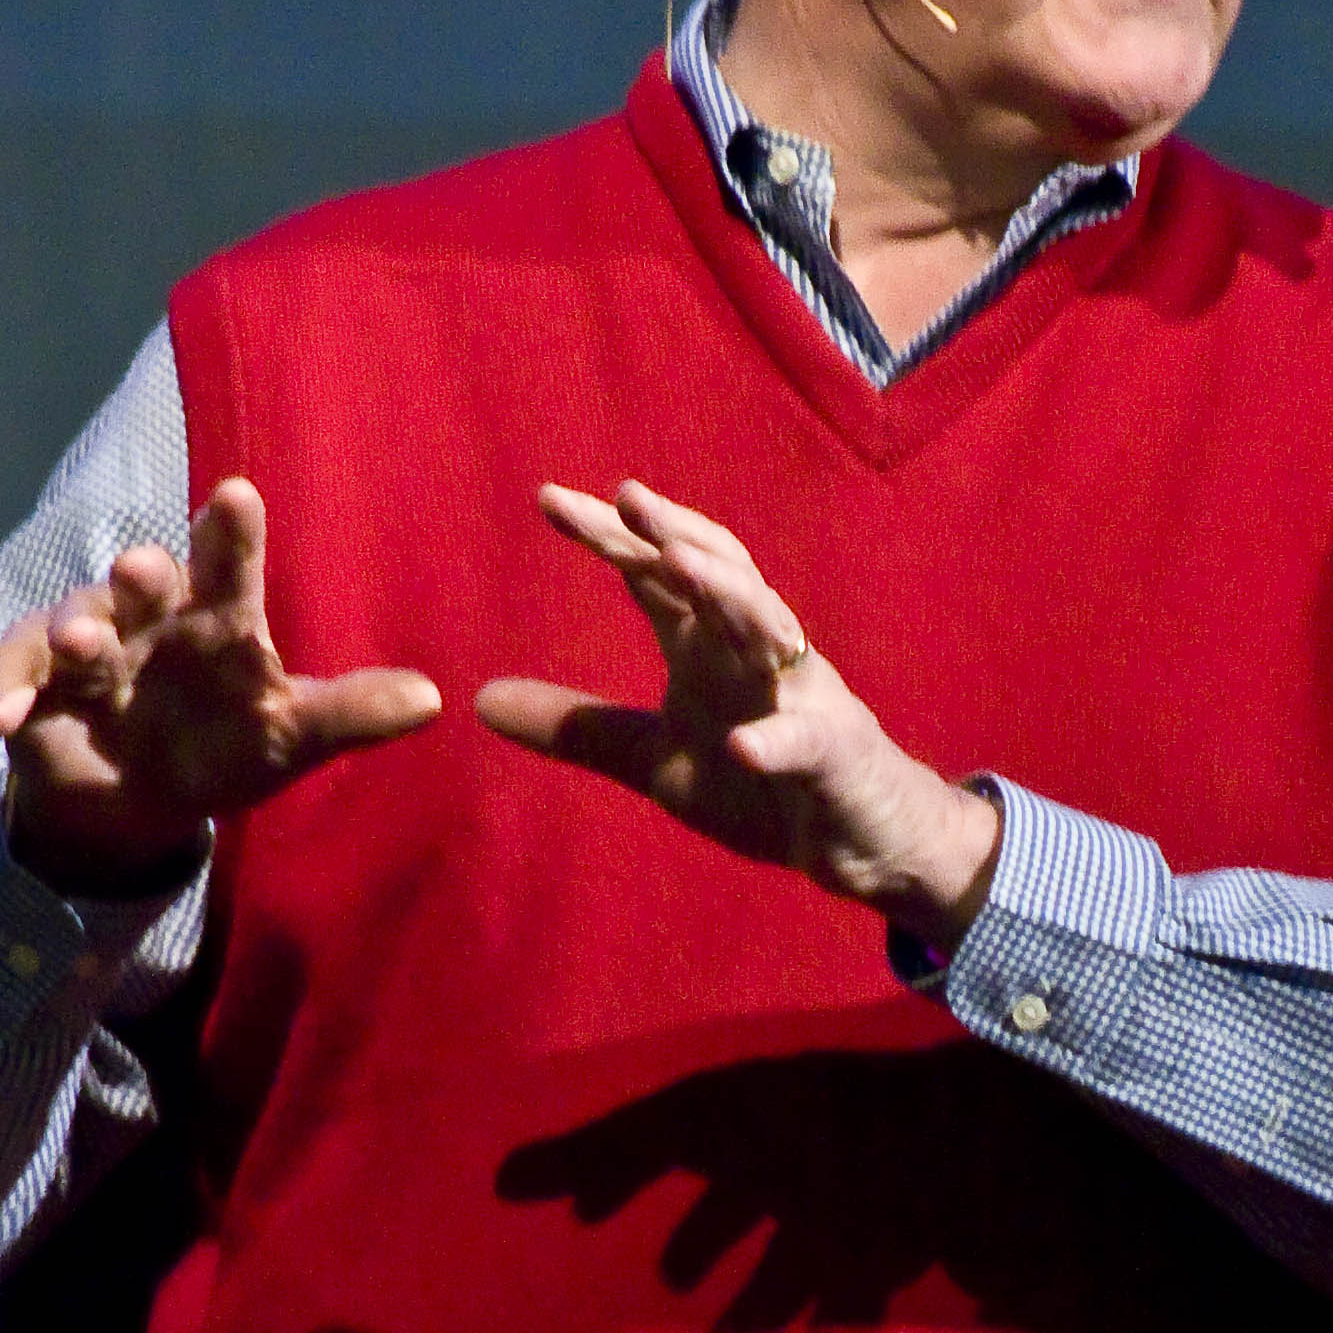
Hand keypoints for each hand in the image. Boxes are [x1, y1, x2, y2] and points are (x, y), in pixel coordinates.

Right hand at [0, 477, 439, 894]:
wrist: (140, 801)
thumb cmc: (226, 747)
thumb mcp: (290, 736)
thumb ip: (351, 714)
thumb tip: (434, 700)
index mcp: (217, 619)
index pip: (228, 569)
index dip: (231, 534)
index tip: (237, 495)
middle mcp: (151, 619)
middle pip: (145, 585)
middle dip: (141, 578)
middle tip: (144, 568)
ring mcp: (91, 650)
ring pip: (79, 627)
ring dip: (77, 636)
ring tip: (85, 646)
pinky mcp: (37, 686)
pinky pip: (18, 681)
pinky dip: (8, 695)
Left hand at [475, 480, 999, 946]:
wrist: (854, 836)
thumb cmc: (758, 781)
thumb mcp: (651, 757)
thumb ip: (577, 727)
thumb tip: (478, 701)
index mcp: (708, 645)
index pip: (657, 575)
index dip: (609, 537)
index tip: (548, 499)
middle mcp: (755, 651)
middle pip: (716, 575)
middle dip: (674, 533)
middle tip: (624, 497)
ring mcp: (801, 696)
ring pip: (769, 629)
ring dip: (728, 594)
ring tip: (680, 564)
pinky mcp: (835, 754)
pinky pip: (805, 742)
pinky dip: (776, 741)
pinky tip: (743, 746)